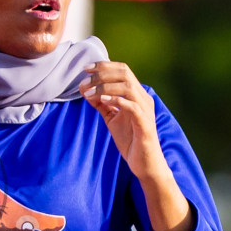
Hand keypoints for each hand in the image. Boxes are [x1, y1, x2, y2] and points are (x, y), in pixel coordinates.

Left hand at [82, 62, 194, 230]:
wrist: (145, 164)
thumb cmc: (131, 140)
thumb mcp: (112, 118)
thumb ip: (102, 104)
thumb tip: (86, 91)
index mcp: (137, 95)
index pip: (123, 70)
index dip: (104, 66)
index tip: (85, 69)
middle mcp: (144, 99)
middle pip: (125, 74)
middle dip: (102, 73)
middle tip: (84, 80)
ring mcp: (145, 110)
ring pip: (128, 87)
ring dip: (105, 86)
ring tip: (88, 92)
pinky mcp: (144, 124)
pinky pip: (132, 106)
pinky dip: (116, 100)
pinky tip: (102, 100)